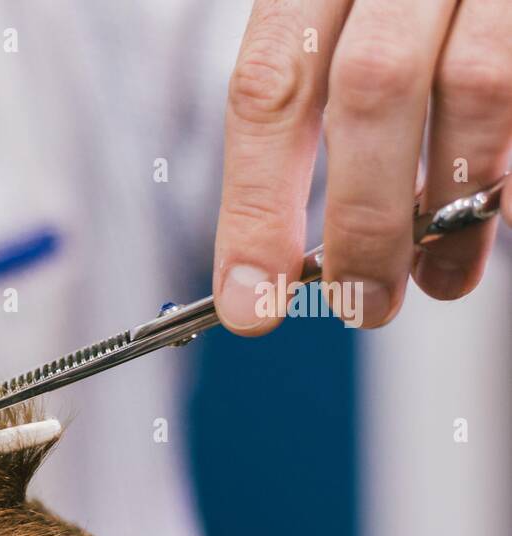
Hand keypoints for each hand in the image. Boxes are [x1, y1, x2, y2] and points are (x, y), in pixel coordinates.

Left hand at [215, 0, 511, 332]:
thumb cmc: (400, 2)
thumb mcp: (338, 20)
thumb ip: (324, 105)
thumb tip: (307, 247)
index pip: (268, 87)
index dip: (255, 207)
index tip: (249, 303)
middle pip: (371, 88)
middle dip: (364, 219)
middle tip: (361, 305)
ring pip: (477, 85)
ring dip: (456, 206)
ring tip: (441, 278)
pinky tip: (507, 218)